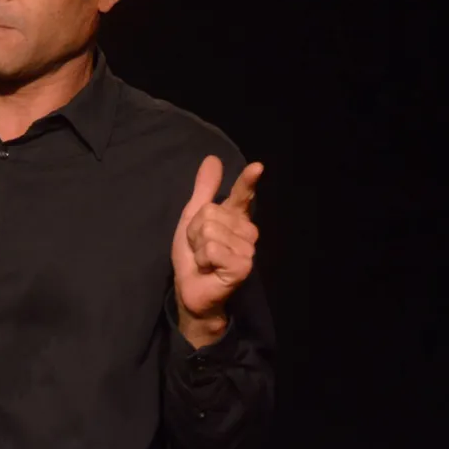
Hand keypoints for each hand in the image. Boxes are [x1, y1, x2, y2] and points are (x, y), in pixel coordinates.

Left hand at [171, 156, 262, 338]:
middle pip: (210, 213)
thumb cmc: (193, 256)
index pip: (242, 195)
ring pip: (210, 230)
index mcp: (234, 218)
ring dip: (198, 246)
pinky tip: (209, 269)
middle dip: (195, 231)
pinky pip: (213, 248)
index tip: (257, 167)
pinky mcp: (243, 266)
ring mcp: (247, 249)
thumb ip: (204, 190)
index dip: (248, 181)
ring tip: (204, 260)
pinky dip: (203, 259)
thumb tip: (213, 159)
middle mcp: (246, 231)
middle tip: (200, 249)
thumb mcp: (192, 219)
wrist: (191, 289)